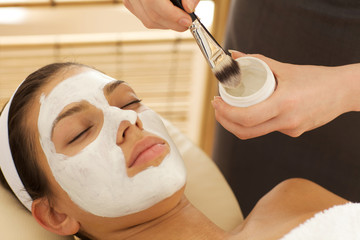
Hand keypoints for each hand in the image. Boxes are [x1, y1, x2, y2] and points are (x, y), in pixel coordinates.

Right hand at [124, 0, 199, 31]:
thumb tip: (189, 8)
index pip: (155, 3)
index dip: (173, 16)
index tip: (187, 20)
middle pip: (152, 15)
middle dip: (172, 23)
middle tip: (186, 23)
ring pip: (148, 20)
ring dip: (166, 24)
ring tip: (178, 19)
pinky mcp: (130, 3)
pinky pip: (144, 18)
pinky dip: (158, 21)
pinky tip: (167, 16)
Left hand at [212, 51, 359, 138]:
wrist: (343, 91)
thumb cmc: (317, 78)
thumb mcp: (286, 68)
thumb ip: (258, 61)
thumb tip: (235, 55)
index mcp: (284, 104)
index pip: (246, 117)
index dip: (226, 113)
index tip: (216, 103)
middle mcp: (287, 121)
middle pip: (246, 132)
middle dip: (226, 122)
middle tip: (218, 109)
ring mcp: (291, 130)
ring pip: (256, 132)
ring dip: (239, 123)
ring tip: (231, 108)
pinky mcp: (294, 132)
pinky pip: (270, 129)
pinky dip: (259, 121)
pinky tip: (258, 110)